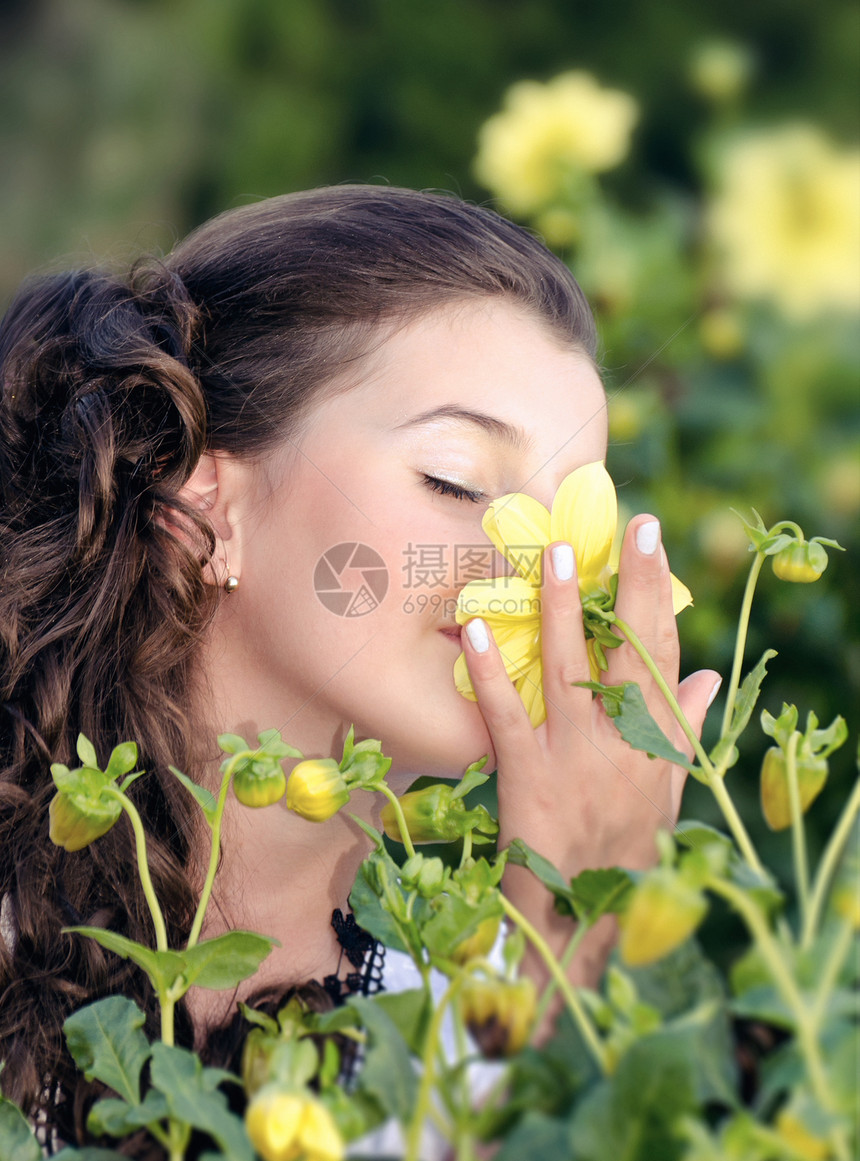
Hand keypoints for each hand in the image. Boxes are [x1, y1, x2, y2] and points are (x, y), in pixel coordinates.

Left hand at [460, 514, 720, 984]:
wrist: (584, 929)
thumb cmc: (627, 855)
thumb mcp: (667, 792)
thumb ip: (683, 730)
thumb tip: (705, 674)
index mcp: (658, 743)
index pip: (663, 653)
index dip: (658, 594)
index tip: (652, 543)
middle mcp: (624, 744)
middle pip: (630, 652)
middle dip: (631, 585)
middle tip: (630, 526)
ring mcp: (575, 760)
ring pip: (570, 671)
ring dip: (562, 610)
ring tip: (554, 555)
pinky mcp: (527, 781)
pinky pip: (507, 717)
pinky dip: (491, 672)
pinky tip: (476, 628)